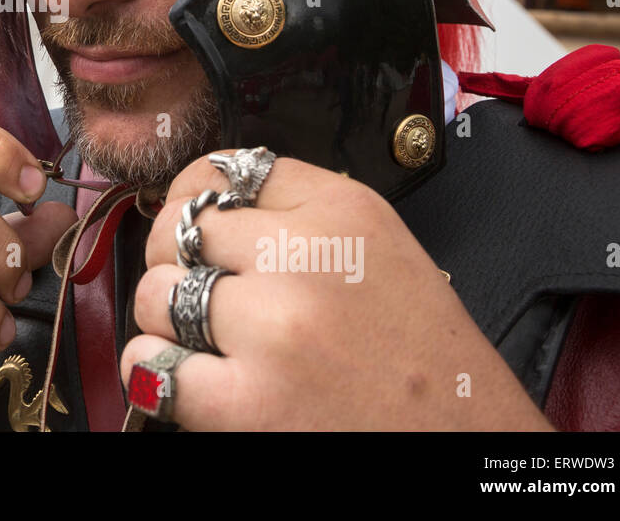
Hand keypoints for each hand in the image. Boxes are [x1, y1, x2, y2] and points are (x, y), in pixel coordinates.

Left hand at [121, 153, 553, 429]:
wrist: (467, 448)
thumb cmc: (425, 363)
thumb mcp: (381, 252)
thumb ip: (304, 218)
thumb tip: (211, 208)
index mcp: (344, 211)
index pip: (226, 171)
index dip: (194, 198)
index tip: (194, 222)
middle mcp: (306, 258)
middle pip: (182, 227)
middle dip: (176, 260)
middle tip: (196, 290)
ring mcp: (273, 328)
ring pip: (156, 292)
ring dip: (165, 319)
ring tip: (204, 341)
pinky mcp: (247, 401)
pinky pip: (151, 361)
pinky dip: (157, 371)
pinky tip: (189, 377)